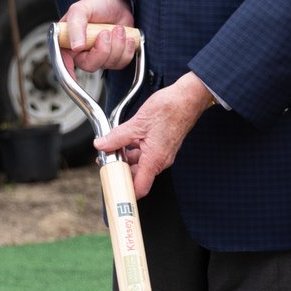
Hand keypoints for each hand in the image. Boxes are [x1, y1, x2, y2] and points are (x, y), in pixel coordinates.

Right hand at [60, 0, 138, 71]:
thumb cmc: (96, 4)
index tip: (74, 76)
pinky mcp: (114, 56)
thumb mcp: (81, 9)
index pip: (64, 62)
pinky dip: (126, 49)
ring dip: (117, 45)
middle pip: (90, 65)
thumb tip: (75, 47)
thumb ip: (75, 25)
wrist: (117, 2)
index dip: (68, 72)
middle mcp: (82, 52)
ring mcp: (99, 55)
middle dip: (103, 49)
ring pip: (108, 64)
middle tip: (106, 32)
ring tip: (117, 29)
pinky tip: (126, 37)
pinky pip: (121, 62)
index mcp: (68, 42)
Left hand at [94, 72, 212, 197]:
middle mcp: (160, 160)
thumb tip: (102, 145)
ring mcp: (162, 154)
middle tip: (106, 158)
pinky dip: (133, 149)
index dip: (124, 192)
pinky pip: (145, 154)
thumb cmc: (171, 109)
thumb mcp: (137, 123)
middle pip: (136, 176)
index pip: (139, 189)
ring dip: (125, 157)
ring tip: (114, 145)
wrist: (188, 98)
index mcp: (154, 159)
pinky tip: (126, 138)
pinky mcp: (162, 146)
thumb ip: (117, 137)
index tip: (111, 188)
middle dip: (120, 169)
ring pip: (139, 164)